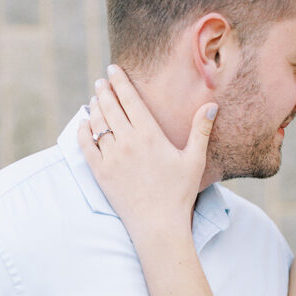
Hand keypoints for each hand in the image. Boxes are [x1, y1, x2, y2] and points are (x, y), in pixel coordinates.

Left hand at [78, 65, 217, 239]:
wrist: (158, 226)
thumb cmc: (179, 194)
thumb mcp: (194, 161)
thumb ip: (201, 130)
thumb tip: (212, 105)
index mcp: (149, 135)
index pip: (129, 99)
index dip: (119, 81)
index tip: (113, 69)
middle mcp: (127, 142)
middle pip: (110, 106)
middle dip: (104, 90)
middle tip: (101, 82)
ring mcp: (111, 157)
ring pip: (97, 123)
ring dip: (94, 107)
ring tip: (94, 100)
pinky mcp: (100, 172)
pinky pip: (85, 145)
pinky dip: (83, 131)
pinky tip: (84, 124)